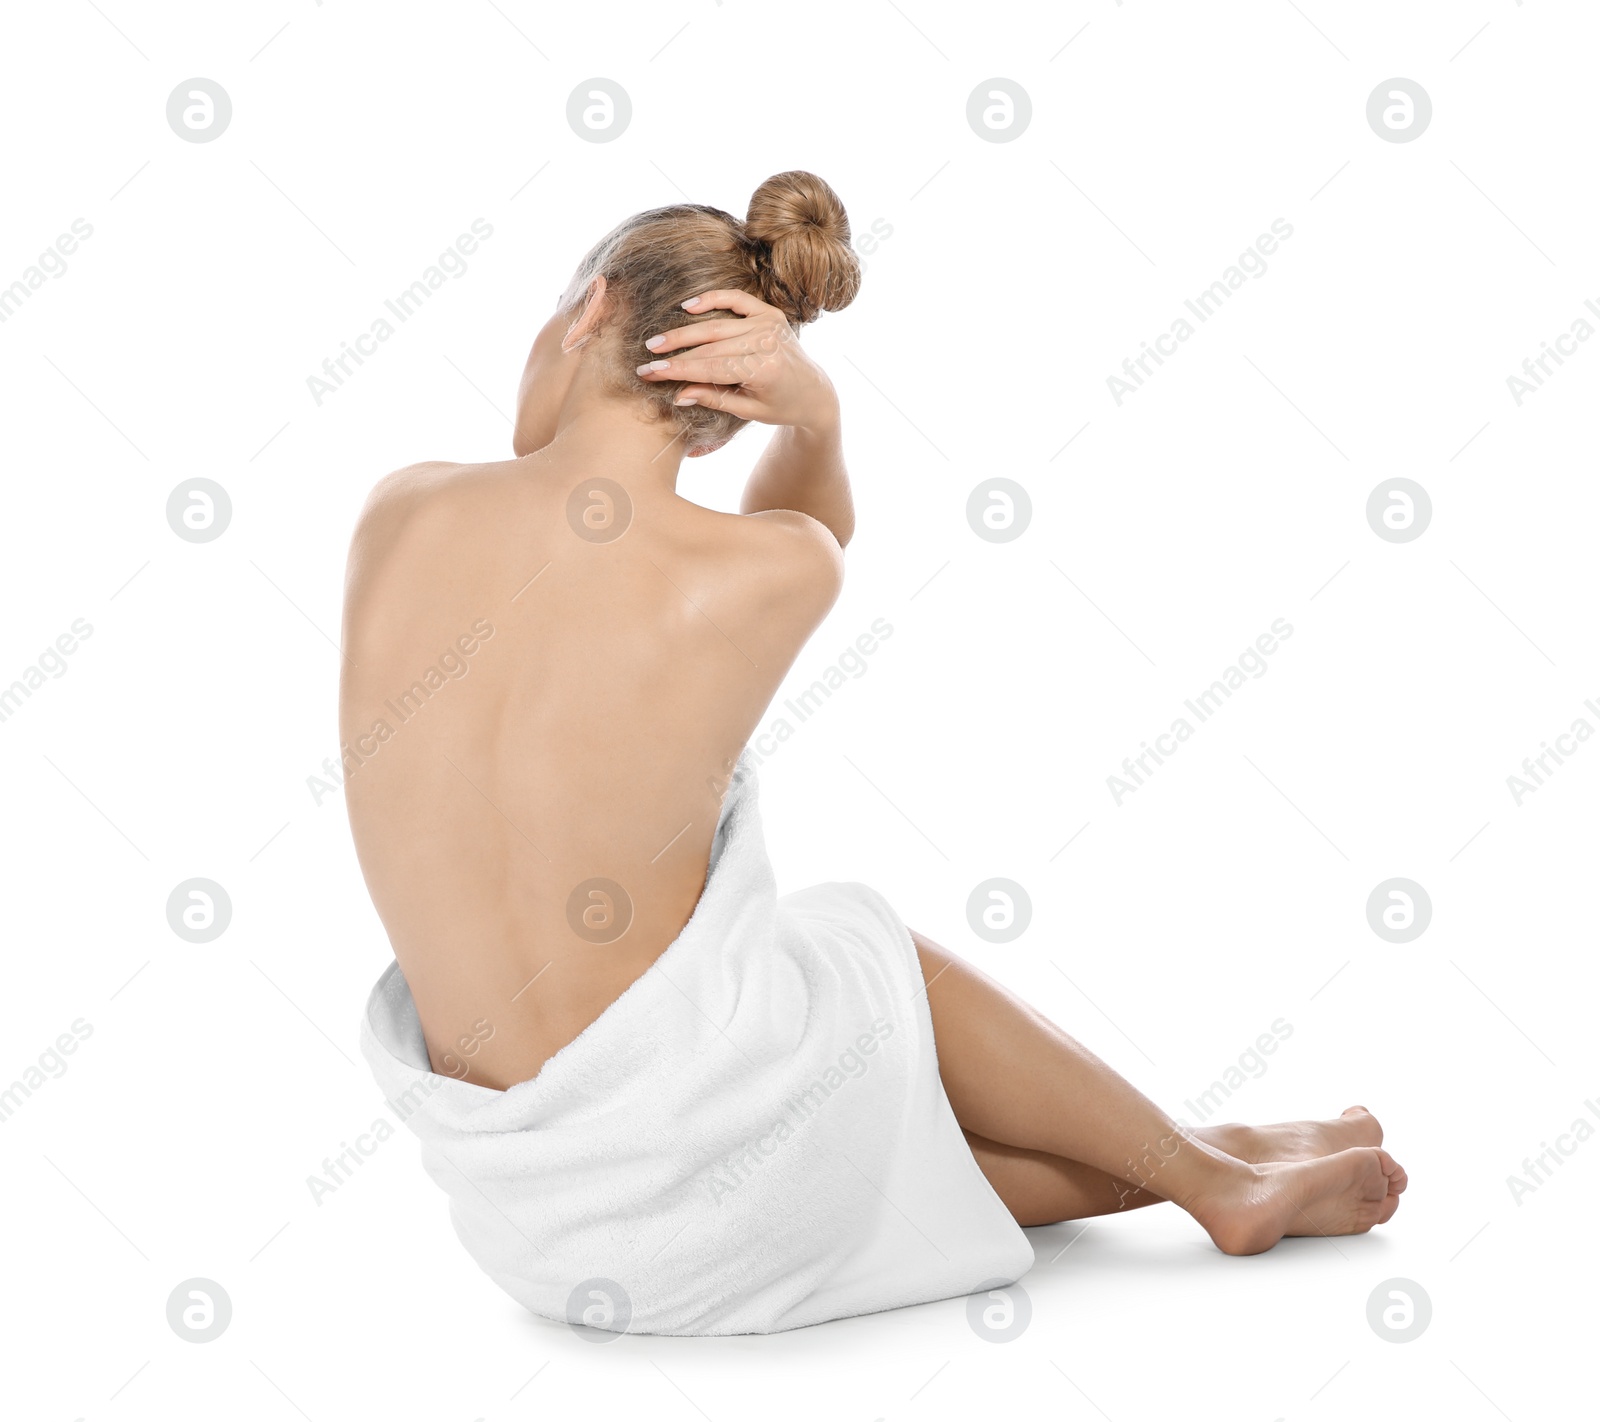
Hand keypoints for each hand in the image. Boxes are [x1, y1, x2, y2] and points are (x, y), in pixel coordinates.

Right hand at [634, 288, 838, 431]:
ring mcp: (770, 324)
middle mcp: (768, 342)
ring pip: (716, 326)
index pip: (711, 368)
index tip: (650, 373)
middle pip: (710, 346)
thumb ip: (714, 399)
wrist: (814, 391)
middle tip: (647, 358)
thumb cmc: (781, 406)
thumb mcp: (748, 410)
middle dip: (676, 353)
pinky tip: (688, 306)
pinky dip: (712, 299)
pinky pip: (736, 300)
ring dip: (684, 332)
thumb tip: (679, 394)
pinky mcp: (770, 313)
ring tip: (657, 340)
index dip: (679, 370)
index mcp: (765, 369)